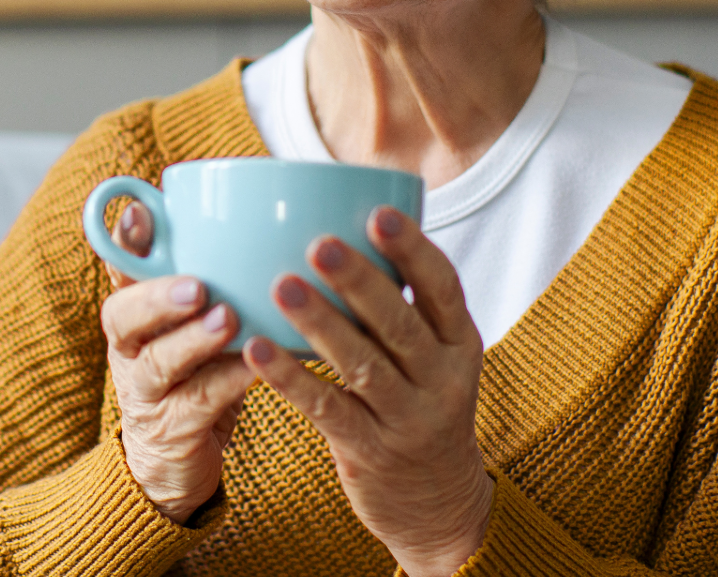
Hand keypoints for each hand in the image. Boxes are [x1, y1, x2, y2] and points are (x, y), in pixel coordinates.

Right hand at [100, 202, 256, 523]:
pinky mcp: (172, 431)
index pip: (119, 271)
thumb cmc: (196, 376)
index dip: (124, 243)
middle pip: (123, 316)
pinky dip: (228, 382)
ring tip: (227, 320)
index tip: (141, 213)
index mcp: (134, 315)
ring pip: (158, 362)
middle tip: (196, 284)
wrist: (175, 465)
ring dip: (192, 339)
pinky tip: (255, 368)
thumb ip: (214, 282)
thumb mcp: (195, 325)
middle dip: (157, 296)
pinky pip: (199, 404)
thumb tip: (265, 221)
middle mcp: (130, 350)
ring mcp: (146, 393)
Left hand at [242, 206, 492, 576]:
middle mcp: (442, 380)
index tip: (379, 214)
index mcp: (460, 343)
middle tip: (320, 243)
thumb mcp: (435, 357)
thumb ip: (404, 307)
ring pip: (362, 365)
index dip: (413, 251)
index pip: (444, 289)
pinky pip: (327, 409)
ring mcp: (408, 419)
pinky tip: (257, 350)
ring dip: (320, 324)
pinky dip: (291, 378)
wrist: (438, 504)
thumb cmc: (421, 405)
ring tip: (282, 286)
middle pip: (399, 324)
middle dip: (359, 282)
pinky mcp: (369, 451)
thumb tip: (350, 224)